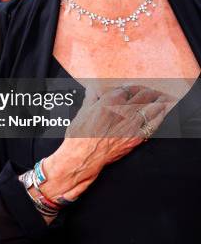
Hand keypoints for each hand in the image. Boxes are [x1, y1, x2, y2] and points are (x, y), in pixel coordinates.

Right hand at [42, 84, 175, 201]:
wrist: (83, 156)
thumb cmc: (80, 135)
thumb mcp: (83, 111)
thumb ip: (91, 98)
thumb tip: (92, 89)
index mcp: (110, 100)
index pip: (128, 88)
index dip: (132, 88)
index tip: (133, 89)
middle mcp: (124, 110)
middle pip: (144, 95)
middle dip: (148, 91)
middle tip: (151, 91)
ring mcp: (133, 124)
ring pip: (153, 107)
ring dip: (159, 100)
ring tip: (163, 97)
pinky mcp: (137, 137)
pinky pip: (154, 124)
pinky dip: (160, 116)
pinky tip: (163, 111)